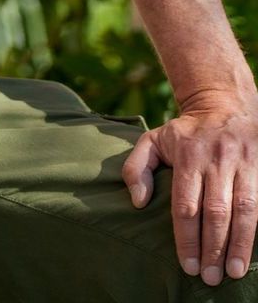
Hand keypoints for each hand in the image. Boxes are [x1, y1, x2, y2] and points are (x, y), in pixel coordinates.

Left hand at [124, 92, 257, 285]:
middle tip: (210, 278)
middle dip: (213, 248)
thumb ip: (136, 167)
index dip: (187, 237)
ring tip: (235, 273)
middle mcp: (217, 160)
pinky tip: (254, 251)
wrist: (224, 104)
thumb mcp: (153, 140)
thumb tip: (137, 201)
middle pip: (215, 212)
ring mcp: (244, 164)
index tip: (187, 265)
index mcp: (188, 155)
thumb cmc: (186, 132)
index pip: (185, 204)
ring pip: (245, 211)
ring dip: (240, 245)